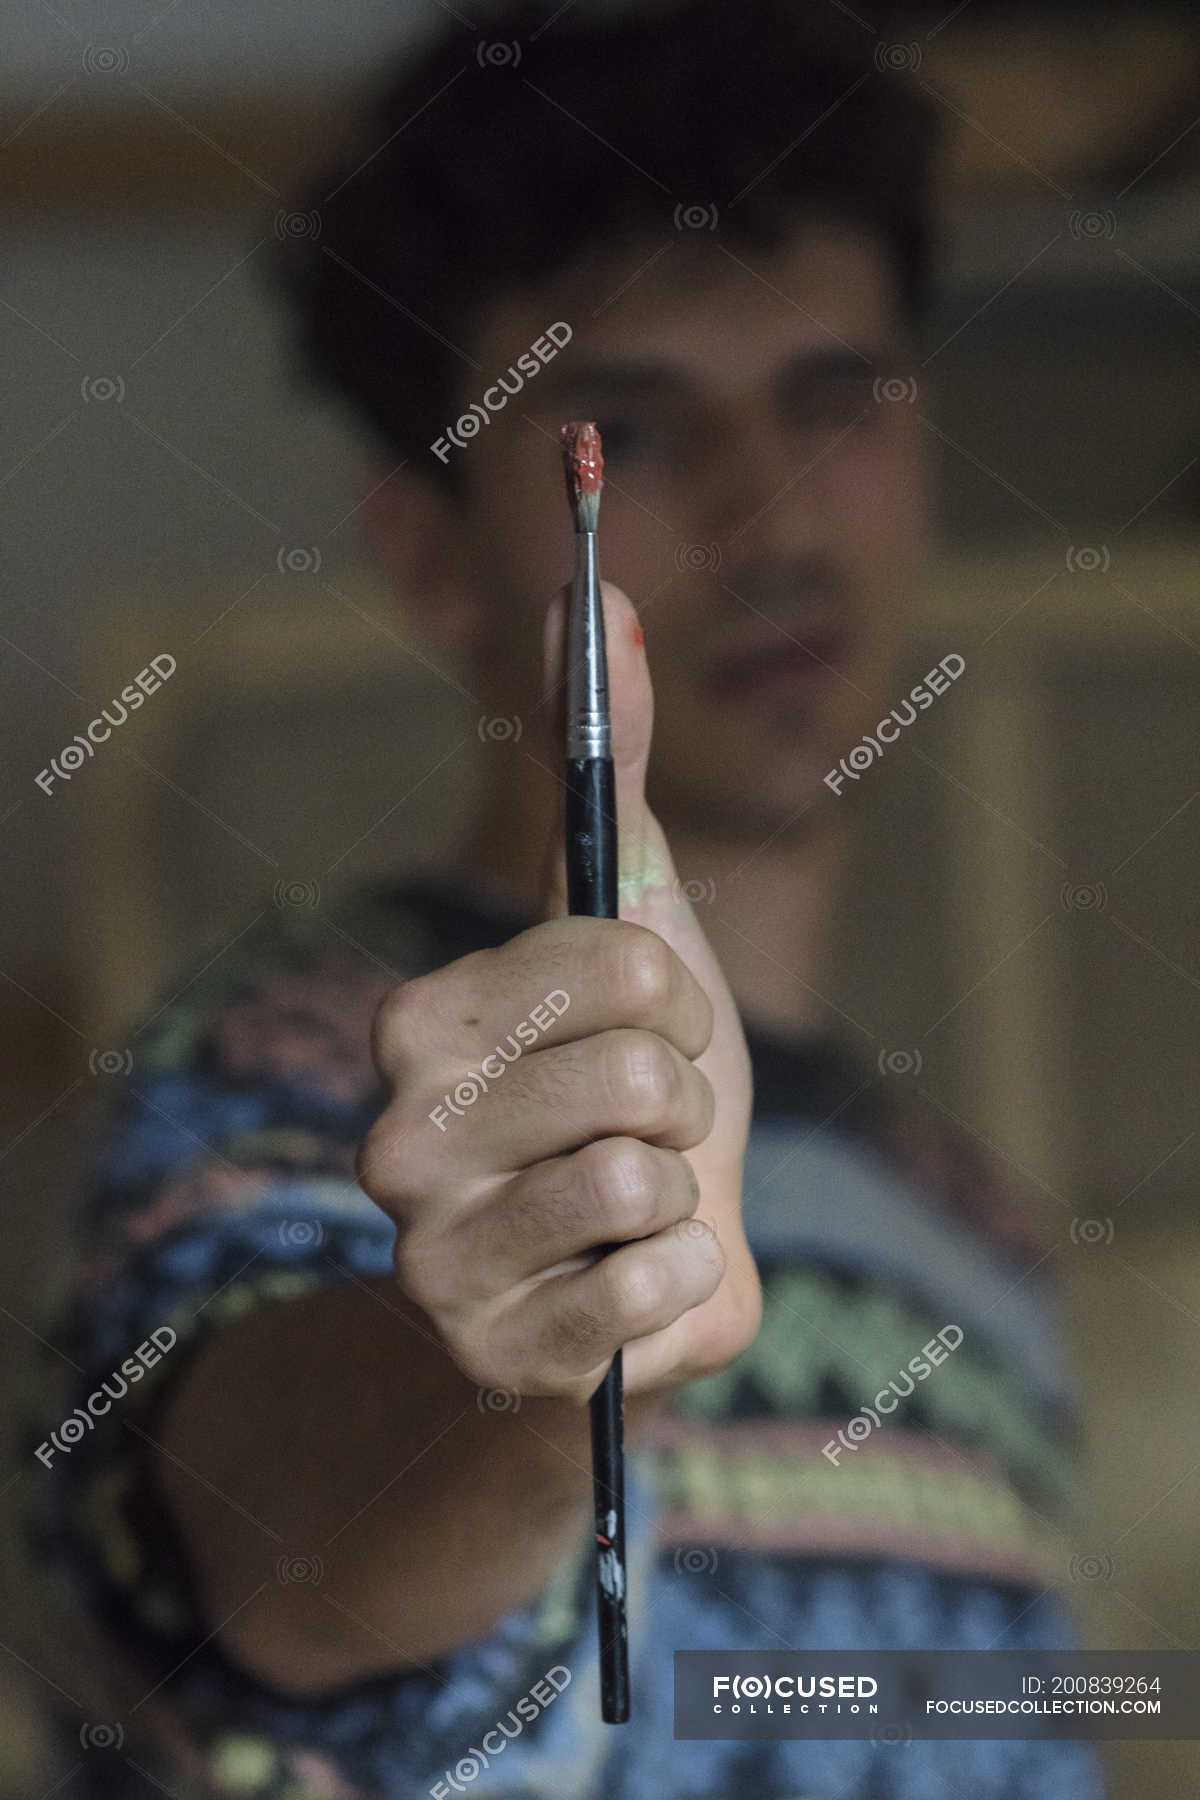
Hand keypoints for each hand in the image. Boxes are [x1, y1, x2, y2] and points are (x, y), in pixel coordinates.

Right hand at [357, 580, 760, 1407]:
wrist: (629, 1273)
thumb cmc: (631, 1092)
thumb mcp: (630, 923)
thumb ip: (608, 767)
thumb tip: (610, 590)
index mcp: (417, 1020)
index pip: (618, 959)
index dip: (675, 994)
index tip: (651, 1024)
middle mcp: (394, 1137)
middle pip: (641, 1074)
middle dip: (687, 1097)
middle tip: (646, 1126)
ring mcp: (434, 1260)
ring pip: (649, 1178)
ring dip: (681, 1189)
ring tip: (631, 1201)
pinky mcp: (496, 1359)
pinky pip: (658, 1285)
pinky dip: (681, 1278)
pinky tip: (628, 1279)